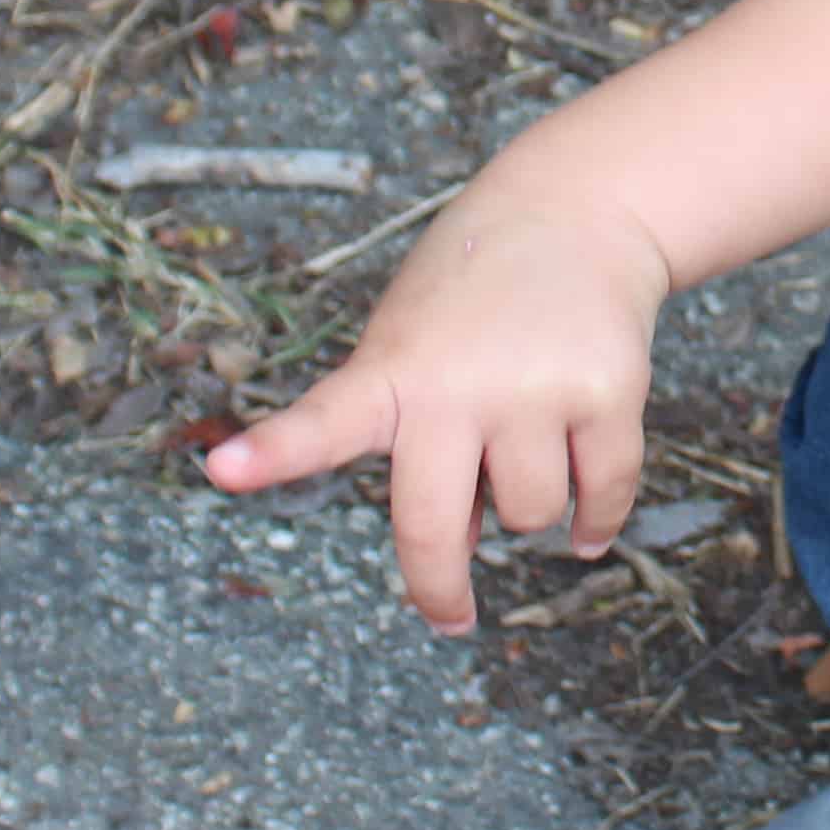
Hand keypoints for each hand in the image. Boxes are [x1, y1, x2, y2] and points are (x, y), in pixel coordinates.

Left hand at [199, 165, 669, 633]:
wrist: (574, 213)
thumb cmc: (471, 302)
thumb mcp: (414, 355)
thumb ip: (417, 445)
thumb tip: (466, 546)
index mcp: (391, 372)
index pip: (322, 420)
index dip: (271, 453)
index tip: (221, 471)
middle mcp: (459, 384)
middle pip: (432, 525)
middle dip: (440, 585)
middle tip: (450, 615)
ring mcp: (537, 390)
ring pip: (529, 514)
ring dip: (529, 505)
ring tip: (530, 440)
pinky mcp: (609, 392)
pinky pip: (603, 494)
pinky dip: (594, 520)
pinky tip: (584, 527)